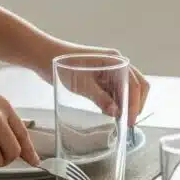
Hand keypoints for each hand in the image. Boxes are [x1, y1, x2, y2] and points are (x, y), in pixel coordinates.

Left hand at [31, 40, 149, 126]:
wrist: (43, 56)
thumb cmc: (61, 64)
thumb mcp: (81, 83)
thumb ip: (100, 97)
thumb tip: (116, 112)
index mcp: (114, 60)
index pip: (134, 84)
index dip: (134, 104)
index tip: (130, 122)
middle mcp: (115, 63)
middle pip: (136, 85)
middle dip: (135, 104)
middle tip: (128, 123)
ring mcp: (109, 69)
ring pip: (126, 89)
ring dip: (125, 104)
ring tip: (119, 121)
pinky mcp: (101, 76)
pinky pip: (115, 90)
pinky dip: (116, 102)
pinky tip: (109, 112)